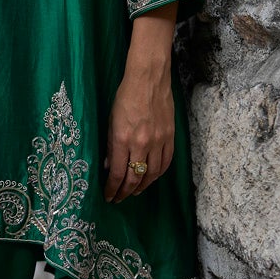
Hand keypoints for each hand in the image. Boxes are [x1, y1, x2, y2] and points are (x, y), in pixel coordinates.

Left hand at [102, 58, 174, 202]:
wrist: (149, 79)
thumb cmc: (125, 97)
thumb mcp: (111, 121)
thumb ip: (111, 146)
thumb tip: (109, 166)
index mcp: (123, 139)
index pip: (118, 173)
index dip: (112, 188)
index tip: (109, 196)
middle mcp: (142, 143)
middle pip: (135, 177)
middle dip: (125, 192)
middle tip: (119, 199)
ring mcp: (158, 141)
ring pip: (152, 174)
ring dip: (143, 186)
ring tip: (135, 191)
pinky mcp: (170, 136)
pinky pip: (166, 162)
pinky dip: (158, 174)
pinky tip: (151, 178)